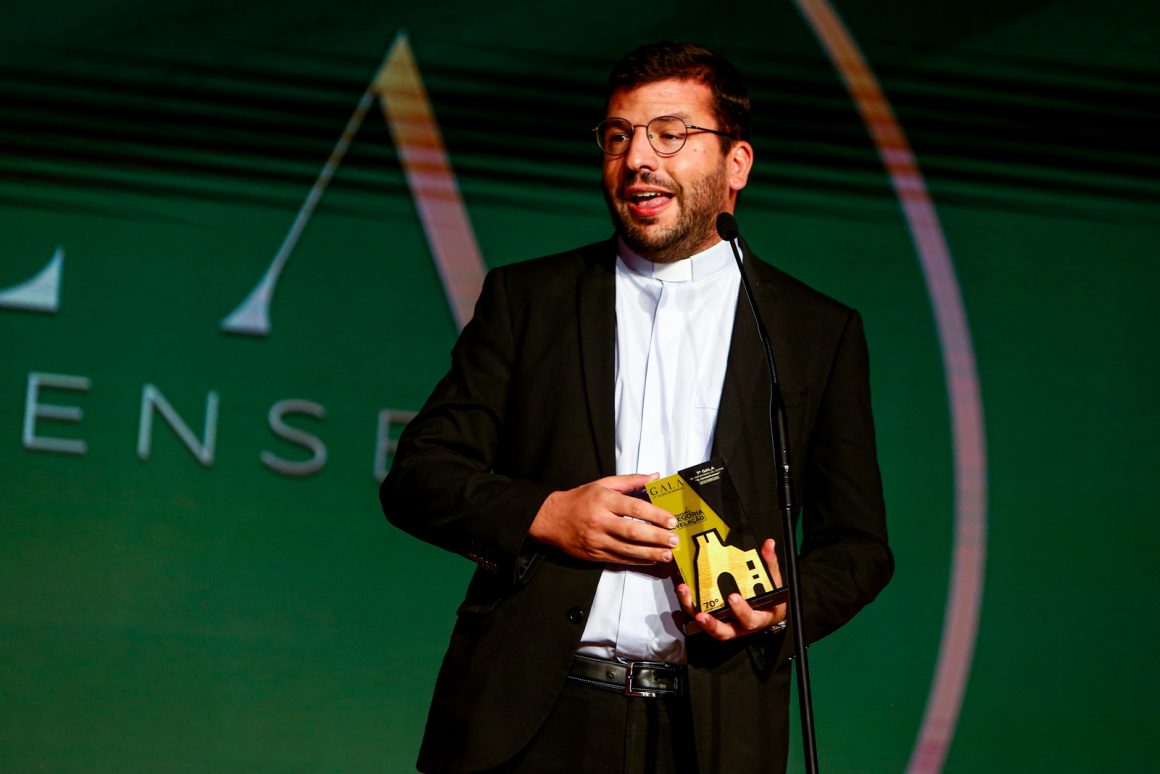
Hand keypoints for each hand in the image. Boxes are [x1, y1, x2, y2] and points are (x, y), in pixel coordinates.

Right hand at [528, 473, 678, 564]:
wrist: (551, 519)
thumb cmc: (579, 499)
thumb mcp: (602, 484)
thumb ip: (630, 481)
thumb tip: (654, 477)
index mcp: (603, 500)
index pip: (634, 508)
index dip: (655, 515)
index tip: (671, 521)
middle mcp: (600, 521)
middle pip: (633, 532)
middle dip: (656, 537)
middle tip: (674, 540)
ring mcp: (596, 540)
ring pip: (627, 550)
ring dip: (650, 553)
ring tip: (667, 555)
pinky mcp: (594, 554)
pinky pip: (619, 559)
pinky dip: (636, 561)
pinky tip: (650, 560)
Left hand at [676, 538, 786, 639]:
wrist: (767, 612)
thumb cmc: (769, 599)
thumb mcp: (773, 582)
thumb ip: (769, 564)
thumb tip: (769, 544)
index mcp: (756, 618)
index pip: (749, 619)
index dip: (741, 611)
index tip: (733, 597)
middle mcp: (739, 626)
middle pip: (724, 632)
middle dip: (712, 624)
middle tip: (701, 615)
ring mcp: (726, 624)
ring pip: (708, 626)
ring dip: (694, 613)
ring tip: (685, 596)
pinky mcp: (714, 618)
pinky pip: (700, 616)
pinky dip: (690, 605)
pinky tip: (682, 592)